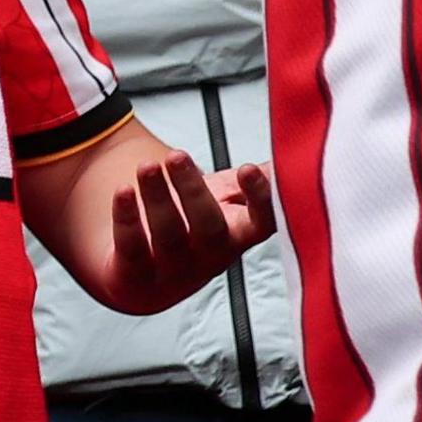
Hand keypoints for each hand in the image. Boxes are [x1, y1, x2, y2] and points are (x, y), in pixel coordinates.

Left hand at [105, 150, 275, 312]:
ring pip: (167, 235)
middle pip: (207, 227)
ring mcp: (173, 270)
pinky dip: (127, 220)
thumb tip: (299, 145)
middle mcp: (209, 256)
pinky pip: (132, 248)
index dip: (260, 199)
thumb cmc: (195, 226)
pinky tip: (122, 192)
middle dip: (192, 190)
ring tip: (146, 166)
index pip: (261, 222)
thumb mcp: (229, 200)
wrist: (145, 276)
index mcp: (238, 235)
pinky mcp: (136, 275)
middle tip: (176, 155)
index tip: (249, 169)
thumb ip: (260, 177)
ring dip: (157, 198)